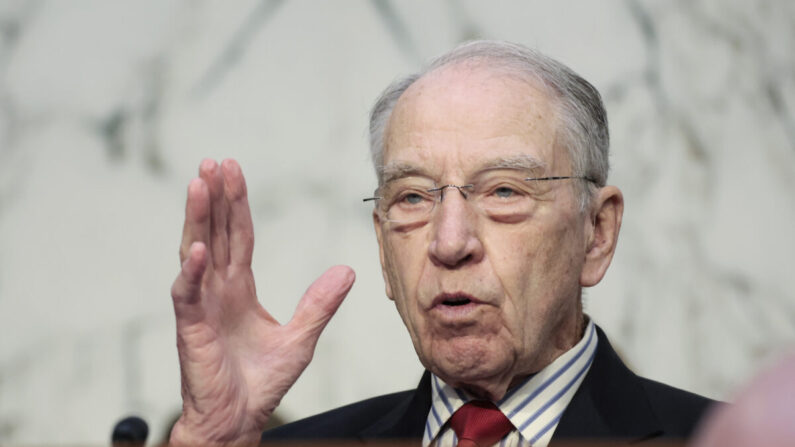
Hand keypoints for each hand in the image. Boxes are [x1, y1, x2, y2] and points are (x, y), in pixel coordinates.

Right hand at [169, 159, 354, 445]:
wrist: (239, 418)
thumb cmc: (261, 381)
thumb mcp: (301, 338)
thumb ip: (320, 304)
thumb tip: (347, 271)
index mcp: (238, 288)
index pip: (239, 237)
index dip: (237, 204)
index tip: (233, 171)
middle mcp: (216, 289)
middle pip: (216, 234)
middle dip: (215, 198)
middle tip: (214, 162)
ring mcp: (201, 306)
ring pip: (195, 253)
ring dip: (197, 219)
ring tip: (199, 184)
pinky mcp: (192, 328)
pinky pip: (188, 294)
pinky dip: (191, 271)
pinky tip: (197, 247)